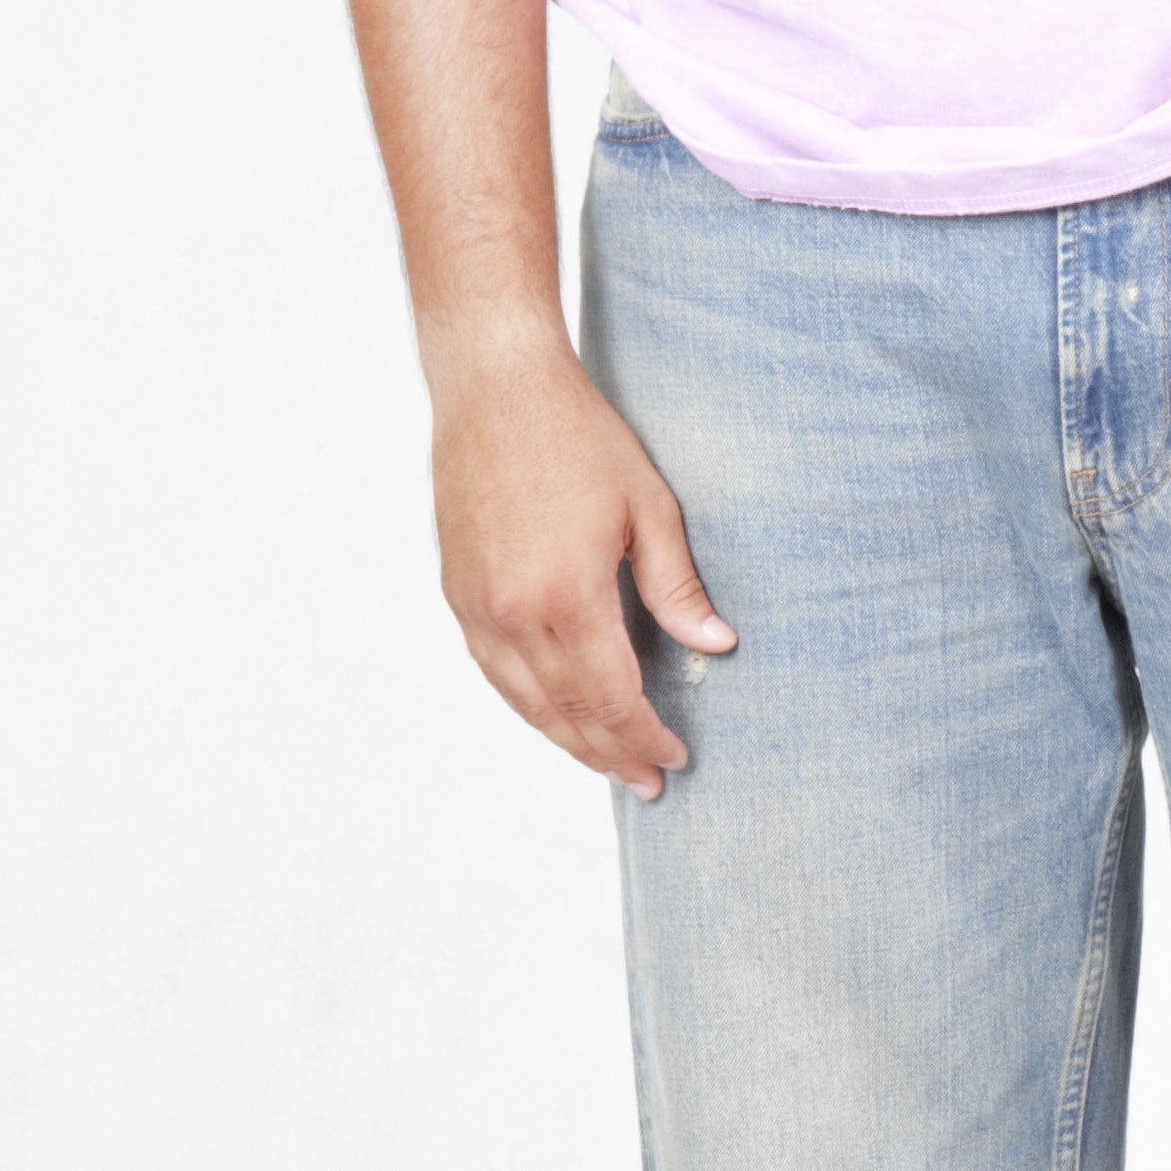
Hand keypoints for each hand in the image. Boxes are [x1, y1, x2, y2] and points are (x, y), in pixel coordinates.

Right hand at [426, 326, 732, 798]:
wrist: (494, 387)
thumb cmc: (579, 437)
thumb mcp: (648, 507)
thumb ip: (677, 587)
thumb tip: (715, 648)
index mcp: (567, 596)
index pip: (612, 698)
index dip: (645, 736)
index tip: (675, 758)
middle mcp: (512, 614)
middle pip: (567, 713)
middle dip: (610, 753)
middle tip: (647, 782)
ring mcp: (476, 607)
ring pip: (524, 702)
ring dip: (567, 739)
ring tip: (607, 761)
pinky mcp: (456, 593)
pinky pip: (494, 672)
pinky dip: (528, 703)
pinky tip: (555, 713)